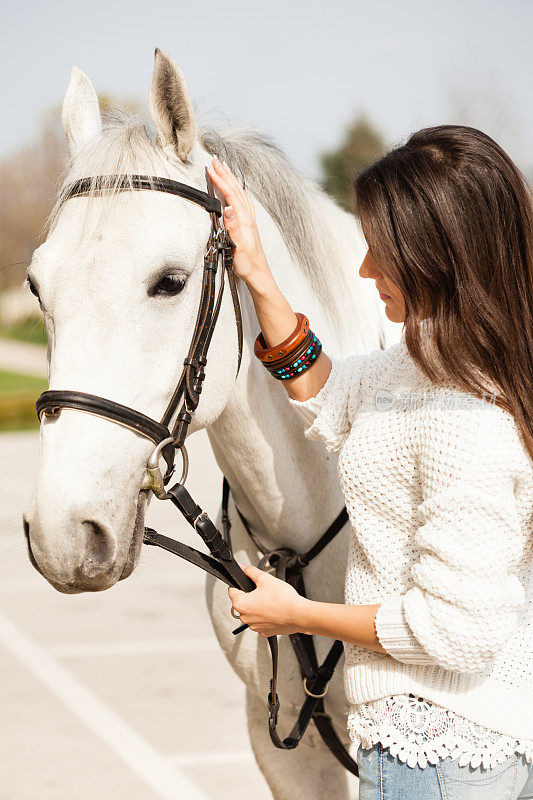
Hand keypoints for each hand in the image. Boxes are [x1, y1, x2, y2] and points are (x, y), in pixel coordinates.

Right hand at [206, 155, 269, 284]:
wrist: (259, 275)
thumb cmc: (247, 265)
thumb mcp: (238, 248)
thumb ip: (233, 228)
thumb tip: (228, 208)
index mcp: (244, 220)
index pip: (230, 195)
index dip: (220, 180)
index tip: (210, 168)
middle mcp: (248, 218)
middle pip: (236, 190)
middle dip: (225, 174)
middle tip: (215, 160)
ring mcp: (250, 221)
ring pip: (240, 193)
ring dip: (231, 179)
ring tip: (224, 168)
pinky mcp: (249, 226)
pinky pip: (243, 202)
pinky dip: (238, 190)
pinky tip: (236, 190)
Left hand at [228, 564, 305, 636]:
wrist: (299, 615)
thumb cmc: (283, 599)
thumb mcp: (265, 578)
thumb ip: (251, 572)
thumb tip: (244, 568)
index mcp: (241, 604)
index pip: (232, 591)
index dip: (239, 583)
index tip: (246, 581)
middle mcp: (245, 618)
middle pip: (242, 602)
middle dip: (250, 595)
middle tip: (263, 590)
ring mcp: (255, 626)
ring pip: (252, 612)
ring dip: (258, 606)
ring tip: (271, 600)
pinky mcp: (265, 631)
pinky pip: (261, 620)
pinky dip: (265, 615)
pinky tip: (274, 609)